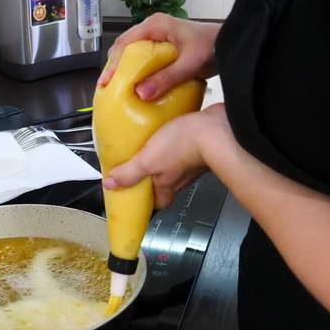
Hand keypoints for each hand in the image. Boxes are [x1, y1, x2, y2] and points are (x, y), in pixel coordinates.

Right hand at [97, 13, 219, 100]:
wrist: (232, 44)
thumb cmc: (213, 47)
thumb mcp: (189, 64)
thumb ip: (166, 78)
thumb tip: (140, 94)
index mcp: (155, 26)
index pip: (124, 44)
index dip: (112, 65)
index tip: (106, 83)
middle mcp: (153, 29)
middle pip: (124, 48)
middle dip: (115, 68)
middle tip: (108, 89)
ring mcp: (158, 38)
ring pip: (132, 54)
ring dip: (125, 71)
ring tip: (119, 90)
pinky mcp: (163, 48)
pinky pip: (143, 59)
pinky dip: (137, 72)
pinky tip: (136, 87)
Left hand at [102, 104, 230, 208]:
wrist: (217, 127)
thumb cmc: (185, 146)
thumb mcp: (147, 160)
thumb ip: (129, 173)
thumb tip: (111, 184)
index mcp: (167, 185)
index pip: (157, 203)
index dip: (146, 202)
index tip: (134, 195)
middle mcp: (182, 177)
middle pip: (165, 184)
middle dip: (152, 178)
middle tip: (137, 166)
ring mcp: (193, 162)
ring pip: (175, 166)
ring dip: (162, 159)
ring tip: (148, 146)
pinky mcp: (201, 144)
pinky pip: (184, 148)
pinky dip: (175, 143)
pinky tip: (168, 132)